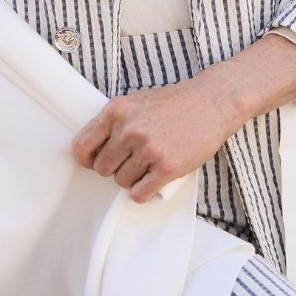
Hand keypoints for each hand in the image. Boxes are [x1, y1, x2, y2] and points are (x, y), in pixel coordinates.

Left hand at [71, 70, 240, 203]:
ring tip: (149, 163)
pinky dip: (144, 192)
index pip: (82, 146)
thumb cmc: (175, 103)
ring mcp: (148, 149)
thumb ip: (114, 123)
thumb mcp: (136, 102)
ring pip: (122, 182)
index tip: (95, 162)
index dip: (87, 159)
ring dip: (133, 179)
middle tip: (132, 160)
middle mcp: (129, 130)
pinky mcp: (167, 167)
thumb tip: (92, 151)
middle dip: (115, 168)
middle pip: (102, 168)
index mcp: (116, 111)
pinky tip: (154, 179)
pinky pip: (140, 194)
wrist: (212, 101)